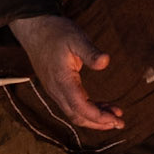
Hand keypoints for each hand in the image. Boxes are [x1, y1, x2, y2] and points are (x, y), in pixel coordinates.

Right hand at [9, 14, 123, 132]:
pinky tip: (102, 107)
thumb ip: (90, 52)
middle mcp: (56, 90)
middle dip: (99, 123)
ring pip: (74, 113)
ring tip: (115, 116)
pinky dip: (88, 110)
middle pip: (77, 116)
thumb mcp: (76, 38)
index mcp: (62, 80)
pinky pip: (72, 105)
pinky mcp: (57, 88)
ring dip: (94, 118)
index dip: (98, 116)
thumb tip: (106, 62)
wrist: (34, 29)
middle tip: (120, 123)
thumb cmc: (55, 32)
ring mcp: (55, 90)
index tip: (116, 118)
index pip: (80, 107)